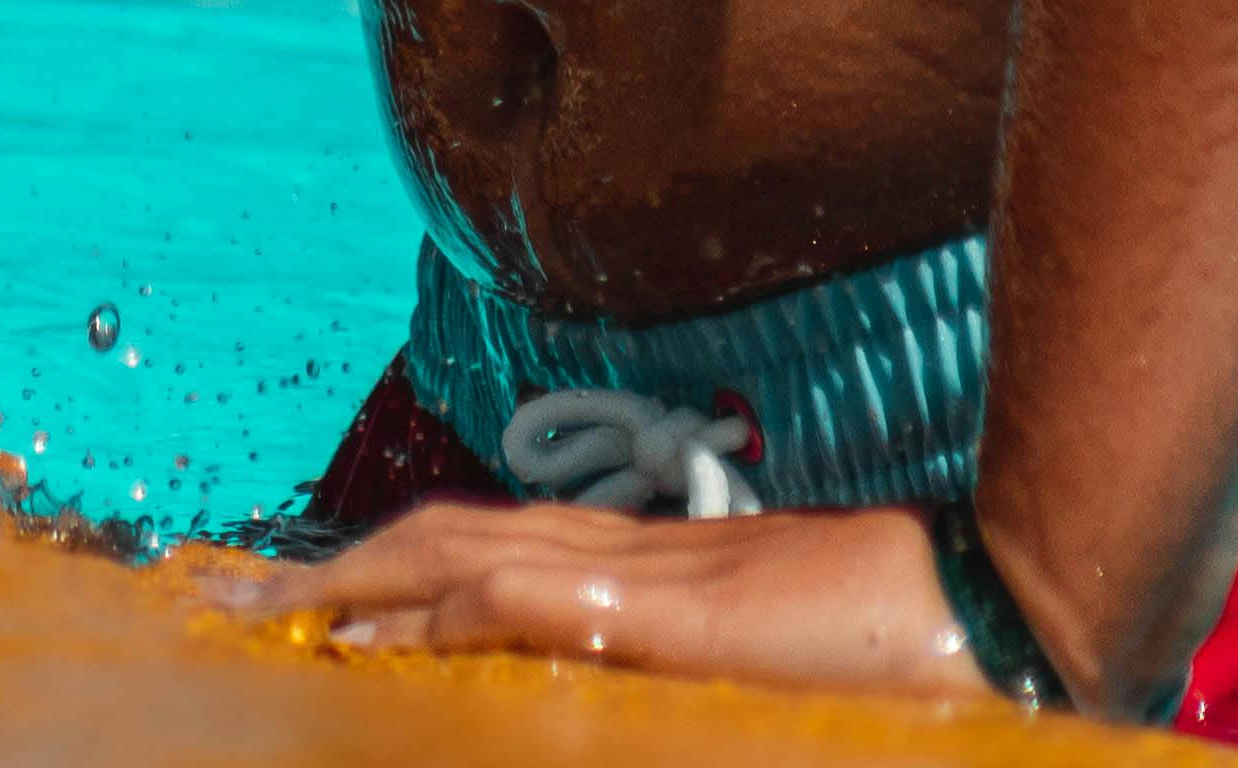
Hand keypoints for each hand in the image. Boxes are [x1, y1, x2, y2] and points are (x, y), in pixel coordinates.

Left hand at [190, 495, 997, 704]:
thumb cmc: (914, 647)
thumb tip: (647, 696)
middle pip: (442, 541)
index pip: (485, 554)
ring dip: (350, 584)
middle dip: (331, 572)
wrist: (1007, 603)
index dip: (390, 572)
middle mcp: (627, 557)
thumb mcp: (779, 674)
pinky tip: (365, 640)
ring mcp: (644, 579)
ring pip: (456, 558)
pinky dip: (428, 612)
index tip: (305, 602)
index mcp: (649, 571)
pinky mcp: (664, 616)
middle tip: (229, 600)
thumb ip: (699, 675)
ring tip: (260, 617)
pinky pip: (515, 600)